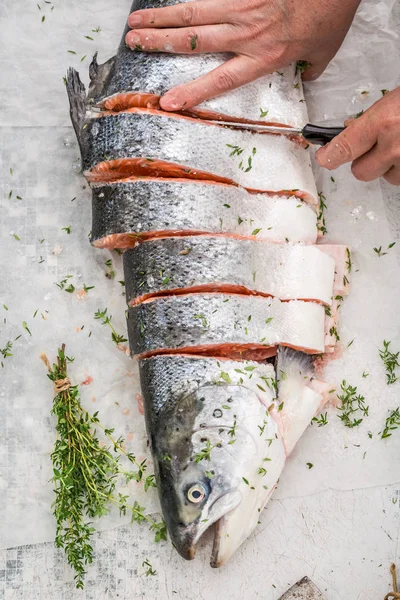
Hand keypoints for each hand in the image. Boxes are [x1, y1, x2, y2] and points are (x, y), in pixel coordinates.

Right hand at [126, 0, 360, 110]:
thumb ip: (309, 68)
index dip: (191, 92)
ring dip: (161, 17)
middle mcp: (245, 32)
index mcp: (262, 57)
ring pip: (193, 12)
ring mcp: (242, 4)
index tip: (168, 102)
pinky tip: (167, 2)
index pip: (218, 80)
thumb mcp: (323, 52)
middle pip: (192, 39)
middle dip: (158, 41)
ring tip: (137, 20)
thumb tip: (306, 75)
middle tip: (133, 43)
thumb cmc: (331, 15)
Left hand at [316, 87, 399, 184]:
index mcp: (383, 122)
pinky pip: (399, 179)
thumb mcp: (394, 102)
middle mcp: (393, 146)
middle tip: (378, 147)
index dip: (330, 156)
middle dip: (366, 162)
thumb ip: (371, 119)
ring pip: (384, 177)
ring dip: (388, 166)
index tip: (323, 158)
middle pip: (361, 172)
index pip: (345, 147)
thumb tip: (350, 130)